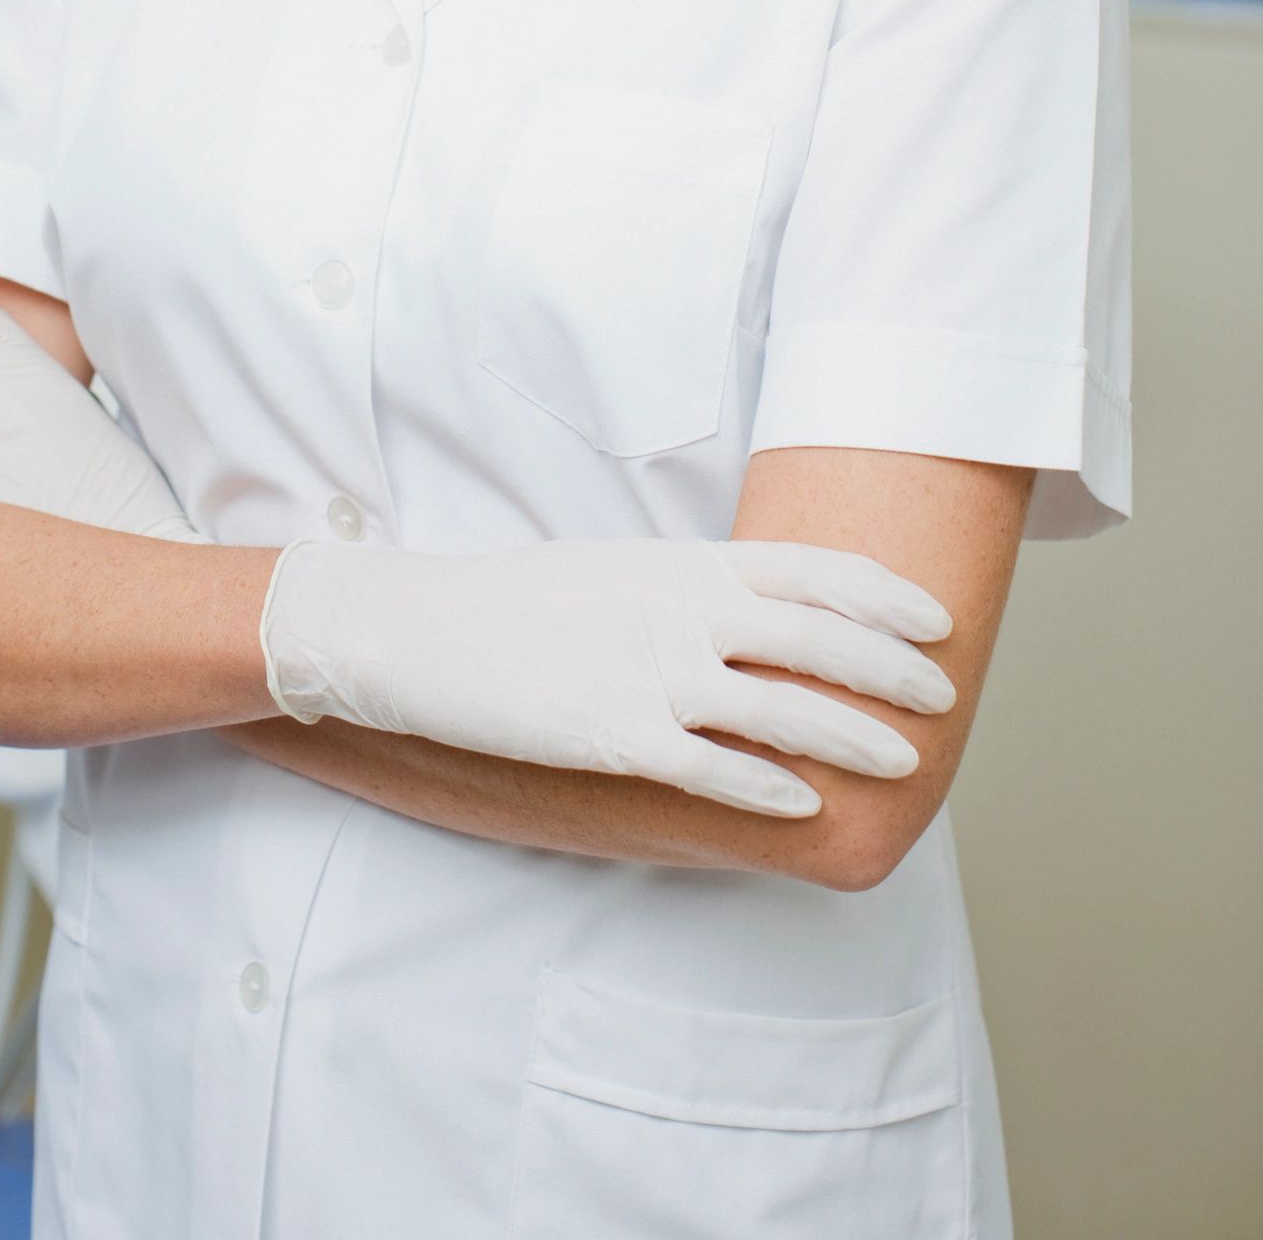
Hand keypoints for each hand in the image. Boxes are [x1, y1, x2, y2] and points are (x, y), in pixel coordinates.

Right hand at [258, 535, 956, 816]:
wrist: (425, 630)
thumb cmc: (523, 601)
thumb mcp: (623, 569)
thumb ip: (694, 587)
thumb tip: (762, 609)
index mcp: (685, 562)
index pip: (813, 569)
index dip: (885, 596)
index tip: (936, 622)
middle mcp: (681, 610)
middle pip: (818, 637)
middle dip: (892, 669)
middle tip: (943, 697)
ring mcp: (650, 672)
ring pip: (781, 708)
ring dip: (851, 735)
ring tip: (902, 762)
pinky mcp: (615, 734)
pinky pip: (710, 767)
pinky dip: (766, 787)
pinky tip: (804, 806)